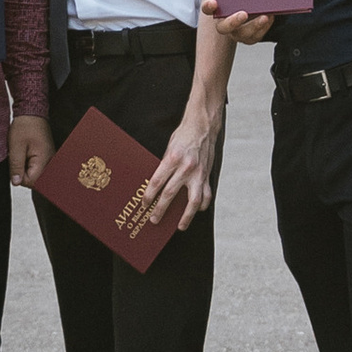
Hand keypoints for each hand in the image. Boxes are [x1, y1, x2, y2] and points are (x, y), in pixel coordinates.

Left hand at [9, 113, 54, 187]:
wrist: (32, 111)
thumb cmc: (25, 125)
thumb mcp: (16, 146)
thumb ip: (16, 166)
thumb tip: (16, 182)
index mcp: (44, 160)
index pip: (31, 182)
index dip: (18, 176)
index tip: (14, 165)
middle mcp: (50, 162)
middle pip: (34, 180)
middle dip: (22, 172)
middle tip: (18, 157)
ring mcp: (48, 159)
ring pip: (34, 174)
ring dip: (25, 167)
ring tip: (22, 153)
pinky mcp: (45, 156)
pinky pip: (36, 167)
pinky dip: (28, 162)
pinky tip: (25, 153)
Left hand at [140, 108, 219, 227]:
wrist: (203, 126)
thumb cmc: (183, 135)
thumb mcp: (169, 148)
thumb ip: (165, 166)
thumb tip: (158, 185)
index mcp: (172, 158)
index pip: (157, 182)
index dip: (149, 196)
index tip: (144, 204)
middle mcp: (186, 167)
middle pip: (170, 194)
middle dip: (161, 209)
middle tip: (154, 220)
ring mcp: (198, 173)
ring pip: (193, 201)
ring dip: (186, 216)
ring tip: (180, 225)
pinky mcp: (207, 174)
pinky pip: (206, 195)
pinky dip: (202, 205)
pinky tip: (197, 210)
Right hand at [208, 6, 271, 44]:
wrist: (254, 6)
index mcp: (217, 9)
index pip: (207, 9)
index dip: (209, 7)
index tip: (213, 3)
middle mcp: (225, 24)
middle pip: (224, 28)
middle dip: (233, 22)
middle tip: (243, 14)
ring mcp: (237, 33)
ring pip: (243, 35)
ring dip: (254, 27)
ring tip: (265, 17)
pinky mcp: (250, 37)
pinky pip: (256, 37)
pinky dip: (264, 28)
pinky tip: (271, 16)